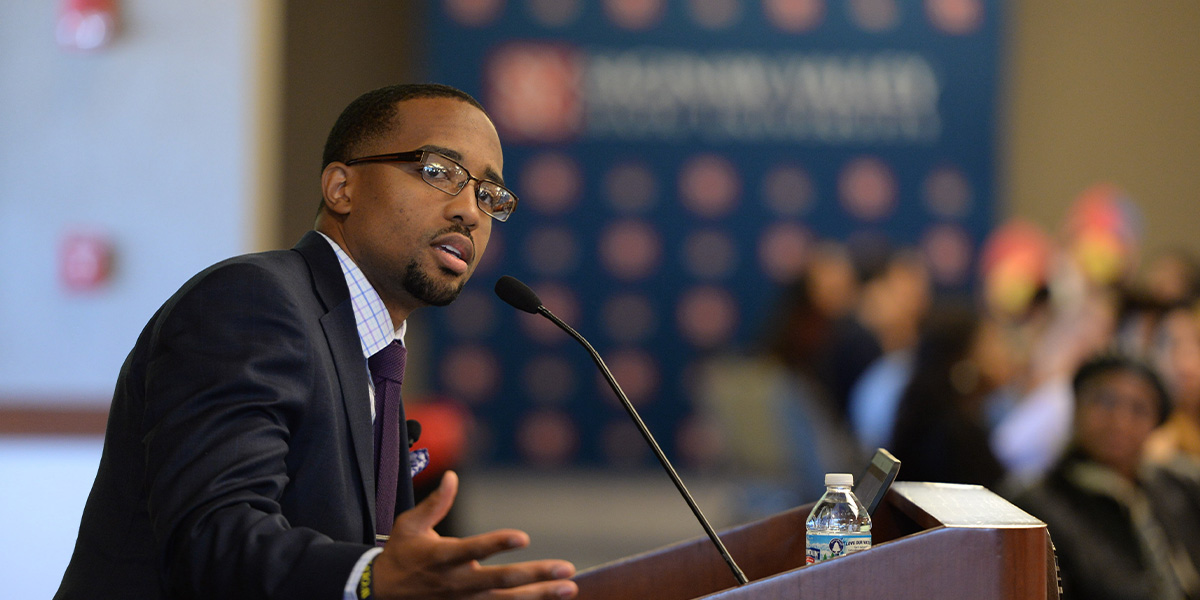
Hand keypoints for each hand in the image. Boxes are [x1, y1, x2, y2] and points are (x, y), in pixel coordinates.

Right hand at [372, 471, 578, 598]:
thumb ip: (435, 503)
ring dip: (540, 596)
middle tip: (566, 569)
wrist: (380, 595)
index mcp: (442, 557)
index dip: (498, 544)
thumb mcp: (410, 525)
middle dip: (536, 576)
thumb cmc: (400, 555)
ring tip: (569, 588)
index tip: (524, 537)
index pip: (473, 550)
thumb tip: (454, 476)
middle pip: (500, 581)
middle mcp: (456, 583)